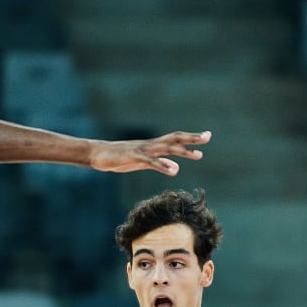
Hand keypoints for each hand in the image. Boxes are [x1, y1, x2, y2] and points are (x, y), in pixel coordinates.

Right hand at [91, 130, 210, 174]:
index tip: (206, 136)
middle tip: (208, 137)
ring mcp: (143, 150)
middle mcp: (151, 145)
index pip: (175, 139)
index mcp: (153, 146)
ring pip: (166, 148)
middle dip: (192, 138)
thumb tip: (176, 168)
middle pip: (175, 139)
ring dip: (183, 151)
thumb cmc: (119, 158)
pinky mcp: (135, 157)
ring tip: (199, 154)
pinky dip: (163, 165)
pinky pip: (152, 161)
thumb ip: (159, 164)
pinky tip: (174, 170)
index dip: (191, 138)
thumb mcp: (143, 163)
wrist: (98, 154)